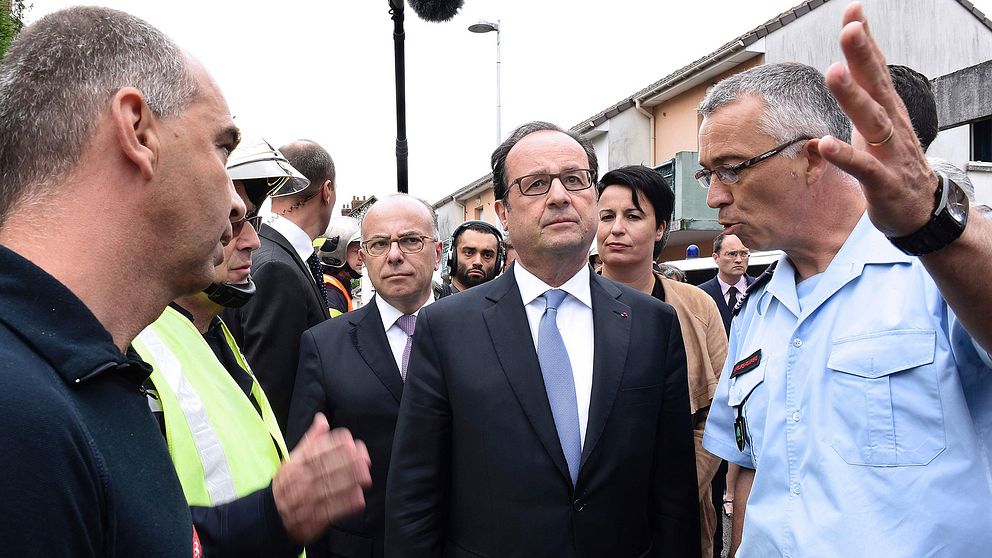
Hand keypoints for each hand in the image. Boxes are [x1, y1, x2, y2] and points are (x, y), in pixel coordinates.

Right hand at [272, 414, 371, 542]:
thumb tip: (322, 419)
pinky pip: (329, 511)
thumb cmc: (289, 482)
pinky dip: (344, 504)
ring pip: (328, 489)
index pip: (314, 452)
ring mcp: (306, 500)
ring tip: (365, 476)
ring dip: (348, 482)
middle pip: (324, 469)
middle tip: (364, 459)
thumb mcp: (294, 459)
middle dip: (346, 463)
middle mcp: (300, 481)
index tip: (351, 441)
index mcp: (296, 465)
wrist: (273, 514)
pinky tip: (358, 497)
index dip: (334, 445)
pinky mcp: (313, 519)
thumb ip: (312, 440)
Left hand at [815, 2, 936, 237]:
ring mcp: (889, 153)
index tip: (853, 11)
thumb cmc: (893, 163)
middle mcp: (891, 125)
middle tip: (849, 29)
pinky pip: (862, 167)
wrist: (921, 209)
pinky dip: (844, 155)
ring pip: (872, 120)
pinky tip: (824, 143)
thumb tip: (848, 62)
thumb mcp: (878, 124)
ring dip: (852, 96)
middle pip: (876, 86)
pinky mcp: (882, 182)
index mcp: (887, 109)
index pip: (876, 69)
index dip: (866, 41)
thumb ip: (864, 95)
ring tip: (833, 72)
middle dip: (862, 56)